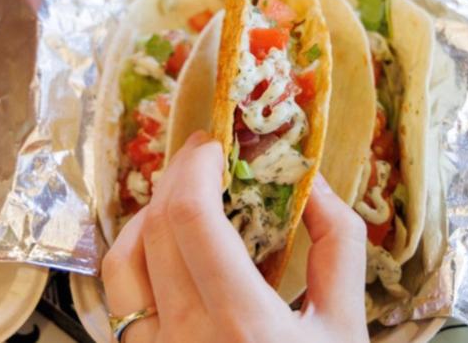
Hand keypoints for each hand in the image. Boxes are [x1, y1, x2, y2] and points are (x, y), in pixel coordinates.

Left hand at [102, 132, 369, 342]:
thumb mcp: (347, 327)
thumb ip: (339, 245)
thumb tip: (313, 181)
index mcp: (242, 324)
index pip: (190, 219)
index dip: (195, 167)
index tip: (215, 143)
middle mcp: (184, 338)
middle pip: (155, 226)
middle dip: (176, 176)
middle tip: (204, 156)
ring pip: (123, 258)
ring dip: (148, 211)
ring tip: (180, 193)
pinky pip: (120, 295)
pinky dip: (135, 252)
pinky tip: (163, 243)